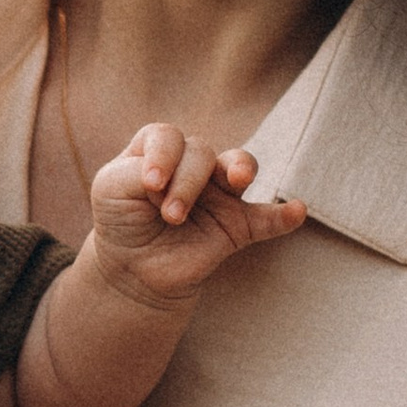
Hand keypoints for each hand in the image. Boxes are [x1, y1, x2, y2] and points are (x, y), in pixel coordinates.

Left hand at [82, 125, 304, 308]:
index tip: (151, 184)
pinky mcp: (237, 225)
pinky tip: (296, 212)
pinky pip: (267, 218)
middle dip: (186, 181)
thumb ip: (136, 172)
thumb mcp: (110, 190)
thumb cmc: (121, 220)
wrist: (133, 269)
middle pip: (201, 151)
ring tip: (238, 178)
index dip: (163, 155)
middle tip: (171, 215)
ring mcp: (219, 193)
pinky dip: (283, 215)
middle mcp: (193, 164)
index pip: (167, 136)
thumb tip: (171, 178)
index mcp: (160, 149)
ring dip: (240, 168)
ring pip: (238, 166)